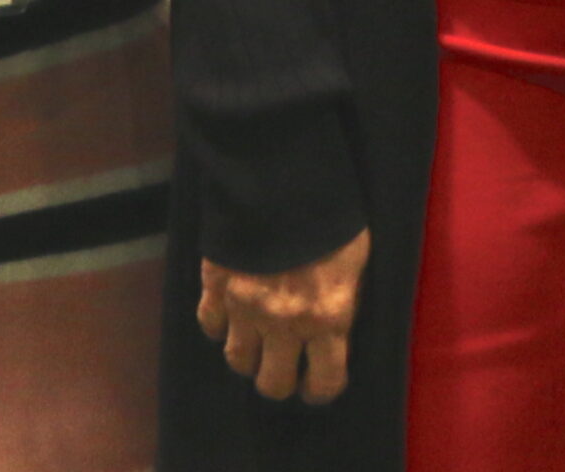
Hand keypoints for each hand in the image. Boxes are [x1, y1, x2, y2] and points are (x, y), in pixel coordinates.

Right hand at [198, 228, 369, 403]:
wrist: (275, 174)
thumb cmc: (326, 215)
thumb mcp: (356, 262)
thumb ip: (346, 300)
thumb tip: (336, 322)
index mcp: (327, 318)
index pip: (325, 382)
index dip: (319, 390)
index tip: (313, 385)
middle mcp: (284, 323)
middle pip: (273, 383)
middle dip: (278, 380)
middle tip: (280, 367)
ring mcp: (244, 304)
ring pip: (237, 359)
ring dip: (246, 355)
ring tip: (252, 343)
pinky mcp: (215, 281)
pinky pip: (208, 323)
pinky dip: (217, 324)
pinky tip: (228, 315)